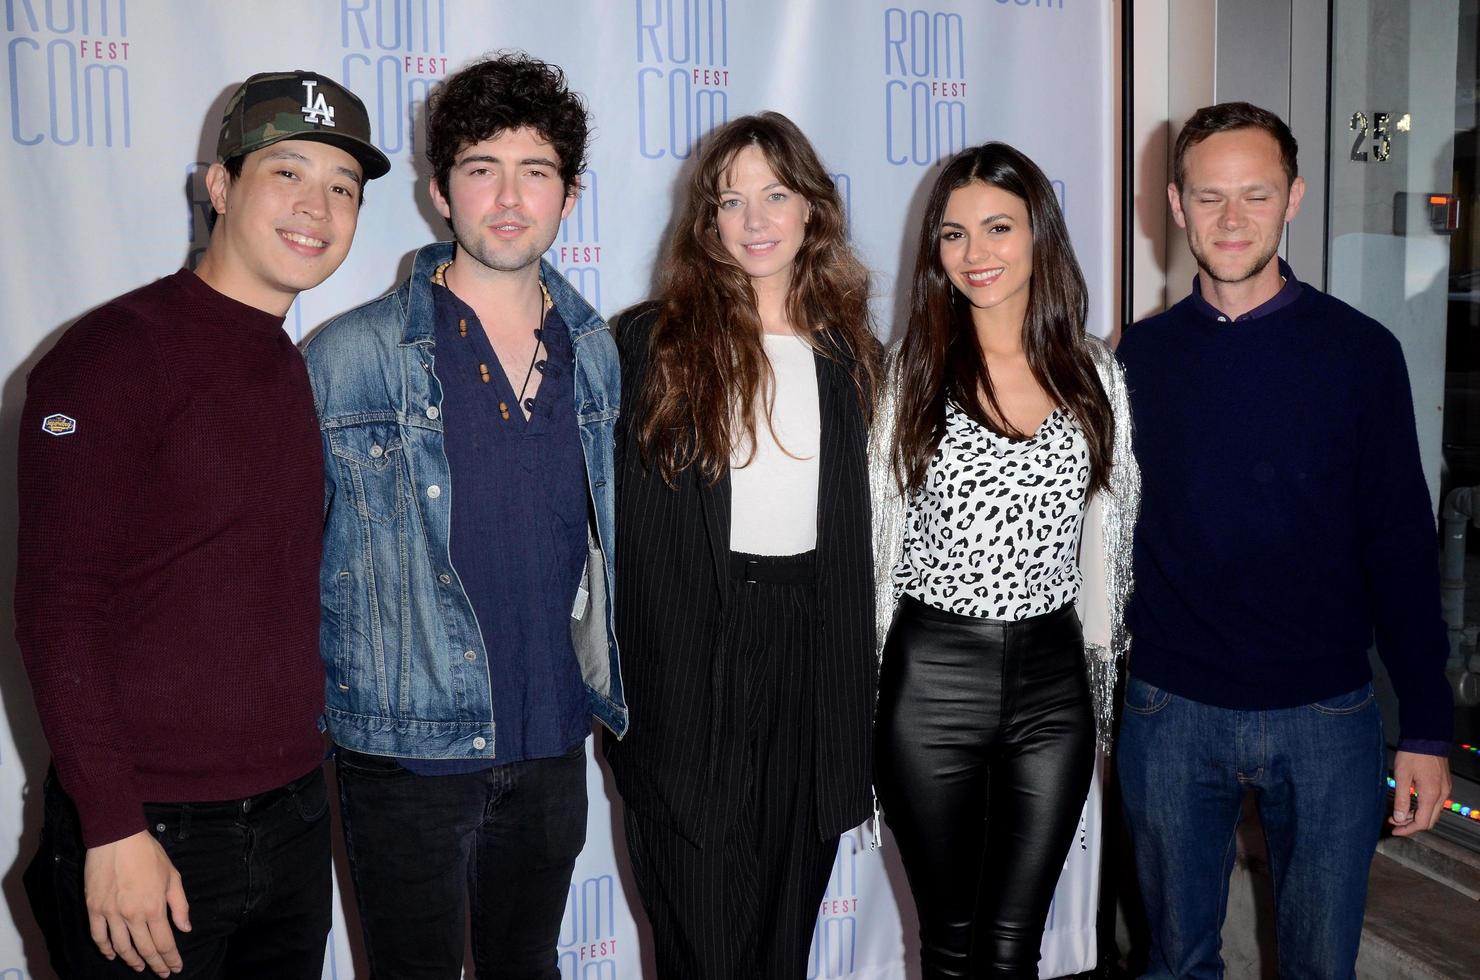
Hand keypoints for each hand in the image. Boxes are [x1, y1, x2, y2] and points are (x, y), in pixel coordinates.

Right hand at [83, 830, 190, 975]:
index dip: (170, 959)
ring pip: (121, 947)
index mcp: (154, 908)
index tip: (175, 968)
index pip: (164, 943)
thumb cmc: (148, 854)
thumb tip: (185, 928)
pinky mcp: (94, 909)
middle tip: (161, 973)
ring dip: (131, 961)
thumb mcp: (172, 876)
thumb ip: (179, 905)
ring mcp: (111, 914)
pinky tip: (112, 955)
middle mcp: (132, 915)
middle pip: (144, 949)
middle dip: (155, 964)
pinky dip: (105, 949)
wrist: (117, 838)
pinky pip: (98, 936)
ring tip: (140, 967)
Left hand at [1388, 750, 1451, 836]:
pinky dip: (1422, 807)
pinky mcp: (1443, 784)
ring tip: (1398, 813)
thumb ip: (1402, 799)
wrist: (1427, 738)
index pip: (1422, 822)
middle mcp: (1442, 795)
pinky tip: (1409, 804)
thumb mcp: (1402, 777)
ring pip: (1432, 812)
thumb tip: (1399, 819)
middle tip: (1394, 822)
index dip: (1407, 829)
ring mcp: (1444, 790)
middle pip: (1429, 820)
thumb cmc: (1413, 754)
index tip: (1394, 830)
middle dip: (1411, 824)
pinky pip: (1434, 803)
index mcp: (1431, 795)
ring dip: (1416, 816)